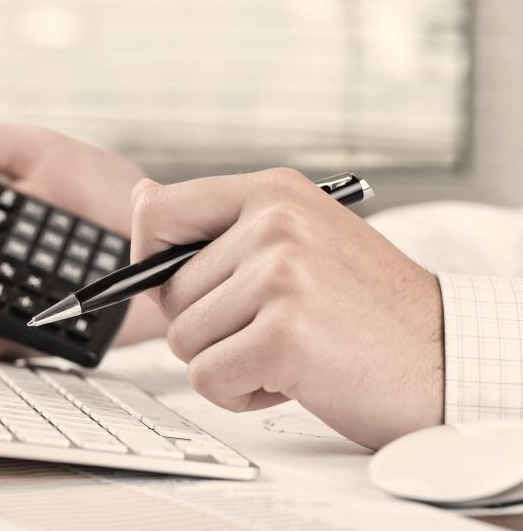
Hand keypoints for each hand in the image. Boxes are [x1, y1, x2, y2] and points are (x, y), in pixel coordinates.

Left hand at [130, 168, 443, 448]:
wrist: (444, 356)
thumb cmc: (364, 307)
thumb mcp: (297, 240)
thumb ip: (216, 225)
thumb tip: (141, 201)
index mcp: (273, 193)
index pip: (157, 211)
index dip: (151, 260)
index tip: (181, 287)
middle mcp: (275, 223)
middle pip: (166, 292)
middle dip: (207, 325)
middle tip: (270, 327)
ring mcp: (281, 275)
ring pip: (182, 339)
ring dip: (228, 360)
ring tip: (288, 350)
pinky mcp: (285, 334)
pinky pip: (207, 379)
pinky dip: (242, 393)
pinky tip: (293, 377)